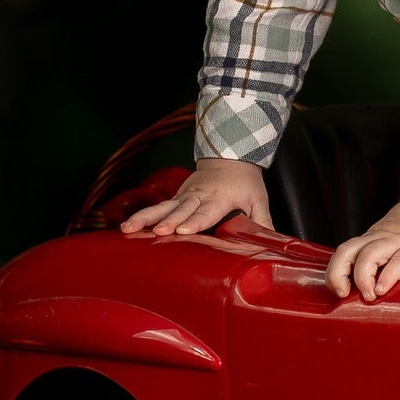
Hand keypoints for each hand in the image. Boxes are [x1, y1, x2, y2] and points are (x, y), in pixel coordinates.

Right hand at [120, 158, 270, 235]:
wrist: (230, 154)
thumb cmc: (245, 181)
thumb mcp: (259, 200)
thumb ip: (263, 222)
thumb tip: (271, 245)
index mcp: (219, 197)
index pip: (206, 212)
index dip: (194, 221)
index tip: (182, 230)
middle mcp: (199, 195)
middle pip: (181, 209)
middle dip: (168, 220)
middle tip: (157, 231)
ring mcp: (185, 195)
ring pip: (163, 207)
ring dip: (145, 218)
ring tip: (128, 229)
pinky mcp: (177, 196)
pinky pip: (158, 207)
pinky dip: (143, 216)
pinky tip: (127, 227)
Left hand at [326, 200, 399, 300]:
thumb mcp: (391, 240)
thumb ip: (381, 259)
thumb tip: (370, 293)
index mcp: (372, 239)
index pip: (344, 253)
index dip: (334, 272)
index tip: (336, 290)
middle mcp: (380, 239)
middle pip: (347, 251)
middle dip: (337, 274)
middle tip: (343, 294)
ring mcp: (398, 241)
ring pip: (369, 255)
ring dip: (362, 277)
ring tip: (368, 296)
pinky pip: (399, 261)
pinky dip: (388, 276)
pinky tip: (383, 289)